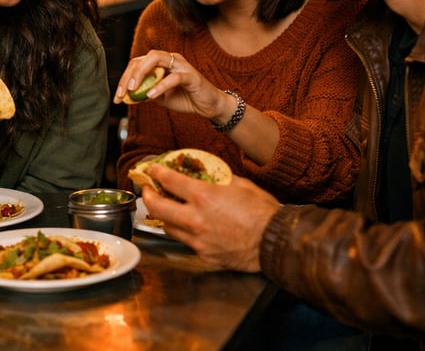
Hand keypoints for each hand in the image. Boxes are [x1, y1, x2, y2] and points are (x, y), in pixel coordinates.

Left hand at [113, 50, 234, 120]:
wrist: (208, 106)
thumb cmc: (184, 98)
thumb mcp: (159, 98)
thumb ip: (144, 94)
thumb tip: (126, 96)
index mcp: (160, 63)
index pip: (137, 64)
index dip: (124, 79)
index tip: (117, 97)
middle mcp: (169, 59)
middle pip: (143, 59)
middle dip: (129, 75)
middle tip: (122, 92)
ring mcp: (180, 65)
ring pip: (156, 59)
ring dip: (141, 73)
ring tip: (133, 89)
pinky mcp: (191, 75)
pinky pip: (173, 77)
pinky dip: (160, 86)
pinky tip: (151, 95)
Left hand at [142, 164, 280, 271]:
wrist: (276, 243)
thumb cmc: (263, 212)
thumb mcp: (241, 185)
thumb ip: (220, 179)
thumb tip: (211, 175)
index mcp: (203, 196)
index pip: (169, 180)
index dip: (157, 172)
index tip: (153, 169)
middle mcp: (195, 218)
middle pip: (156, 206)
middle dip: (148, 195)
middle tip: (148, 190)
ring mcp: (197, 239)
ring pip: (167, 227)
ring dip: (162, 216)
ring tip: (165, 208)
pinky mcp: (203, 254)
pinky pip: (185, 241)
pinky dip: (183, 232)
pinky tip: (188, 226)